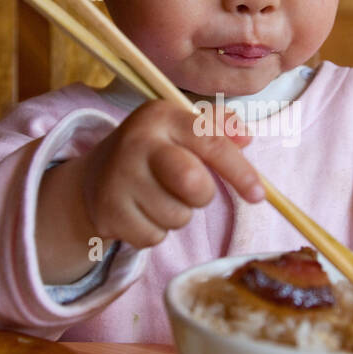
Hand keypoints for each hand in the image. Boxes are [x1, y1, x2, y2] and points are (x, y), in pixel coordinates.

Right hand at [80, 99, 263, 251]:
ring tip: (159, 198)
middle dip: (202, 196)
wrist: (93, 178)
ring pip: (177, 216)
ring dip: (178, 215)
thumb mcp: (181, 129)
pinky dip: (155, 231)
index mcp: (161, 116)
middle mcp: (137, 142)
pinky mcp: (108, 212)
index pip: (210, 142)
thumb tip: (245, 136)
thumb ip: (217, 129)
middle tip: (192, 191)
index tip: (259, 195)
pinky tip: (141, 212)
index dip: (240, 171)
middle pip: (193, 184)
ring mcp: (119, 178)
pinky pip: (154, 237)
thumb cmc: (153, 152)